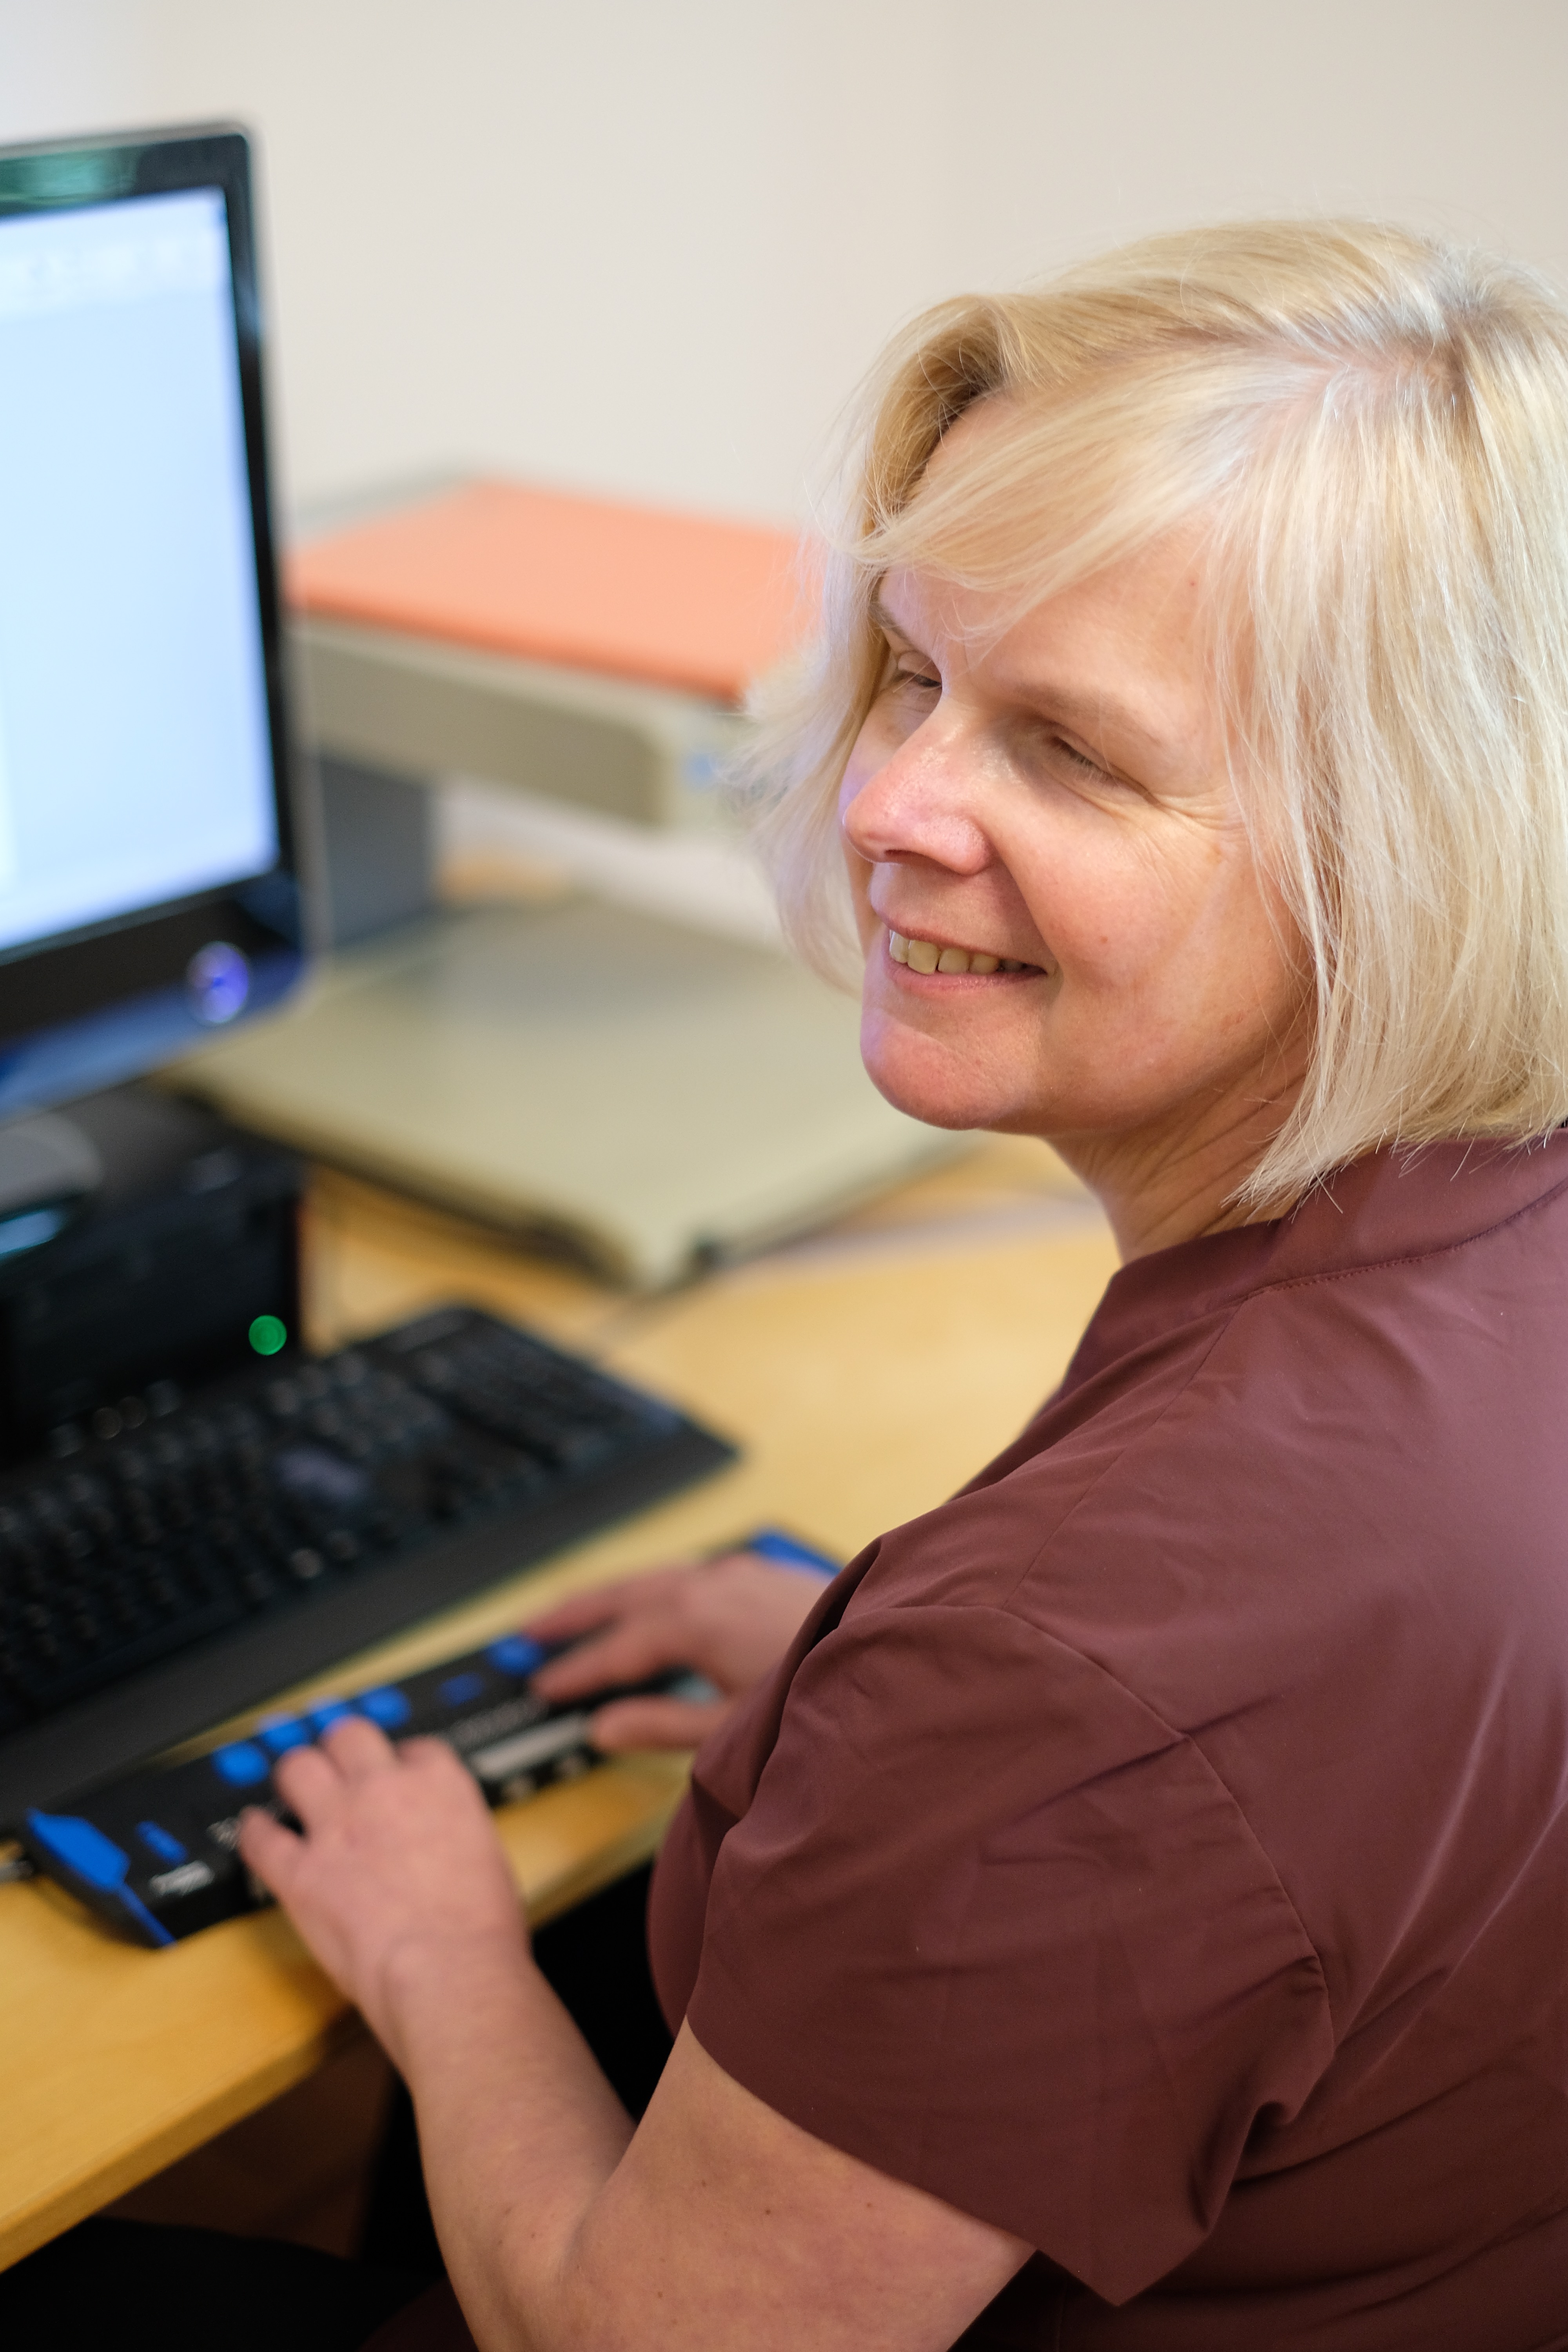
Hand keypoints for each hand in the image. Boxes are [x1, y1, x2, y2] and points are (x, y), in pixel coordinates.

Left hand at [237, 1716, 524, 2063]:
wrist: (450, 1969)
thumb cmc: (479, 1929)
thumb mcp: (487, 1855)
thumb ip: (455, 1832)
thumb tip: (444, 1842)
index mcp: (439, 1784)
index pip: (413, 1748)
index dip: (401, 1761)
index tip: (396, 1774)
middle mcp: (384, 1791)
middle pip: (349, 1735)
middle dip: (341, 1745)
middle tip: (336, 1759)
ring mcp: (337, 1828)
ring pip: (297, 1767)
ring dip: (295, 1773)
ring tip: (293, 1783)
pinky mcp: (301, 1873)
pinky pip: (260, 1837)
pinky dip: (254, 1831)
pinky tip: (255, 1829)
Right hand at [523, 1549, 829, 1750]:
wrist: (896, 1651)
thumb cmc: (821, 1693)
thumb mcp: (733, 1728)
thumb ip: (663, 1726)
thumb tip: (604, 1729)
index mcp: (693, 1620)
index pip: (616, 1649)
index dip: (575, 1672)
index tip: (542, 1687)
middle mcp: (710, 1584)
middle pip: (623, 1596)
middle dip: (574, 1616)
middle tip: (528, 1633)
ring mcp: (738, 1571)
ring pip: (655, 1579)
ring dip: (610, 1597)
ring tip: (575, 1614)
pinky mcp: (761, 1571)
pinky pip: (688, 1573)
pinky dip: (654, 1589)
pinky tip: (653, 1604)